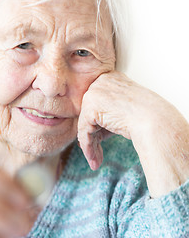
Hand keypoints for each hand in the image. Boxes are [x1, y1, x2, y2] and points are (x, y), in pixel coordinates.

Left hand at [77, 71, 188, 196]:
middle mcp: (100, 82)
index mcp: (110, 78)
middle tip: (96, 154)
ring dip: (90, 145)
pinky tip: (95, 159)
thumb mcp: (122, 114)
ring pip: (85, 124)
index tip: (99, 142)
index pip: (96, 105)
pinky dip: (88, 147)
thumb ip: (105, 118)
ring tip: (96, 161)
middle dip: (92, 136)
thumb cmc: (147, 118)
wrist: (156, 121)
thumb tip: (87, 136)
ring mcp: (94, 93)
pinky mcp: (90, 106)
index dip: (97, 126)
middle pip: (89, 114)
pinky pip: (84, 131)